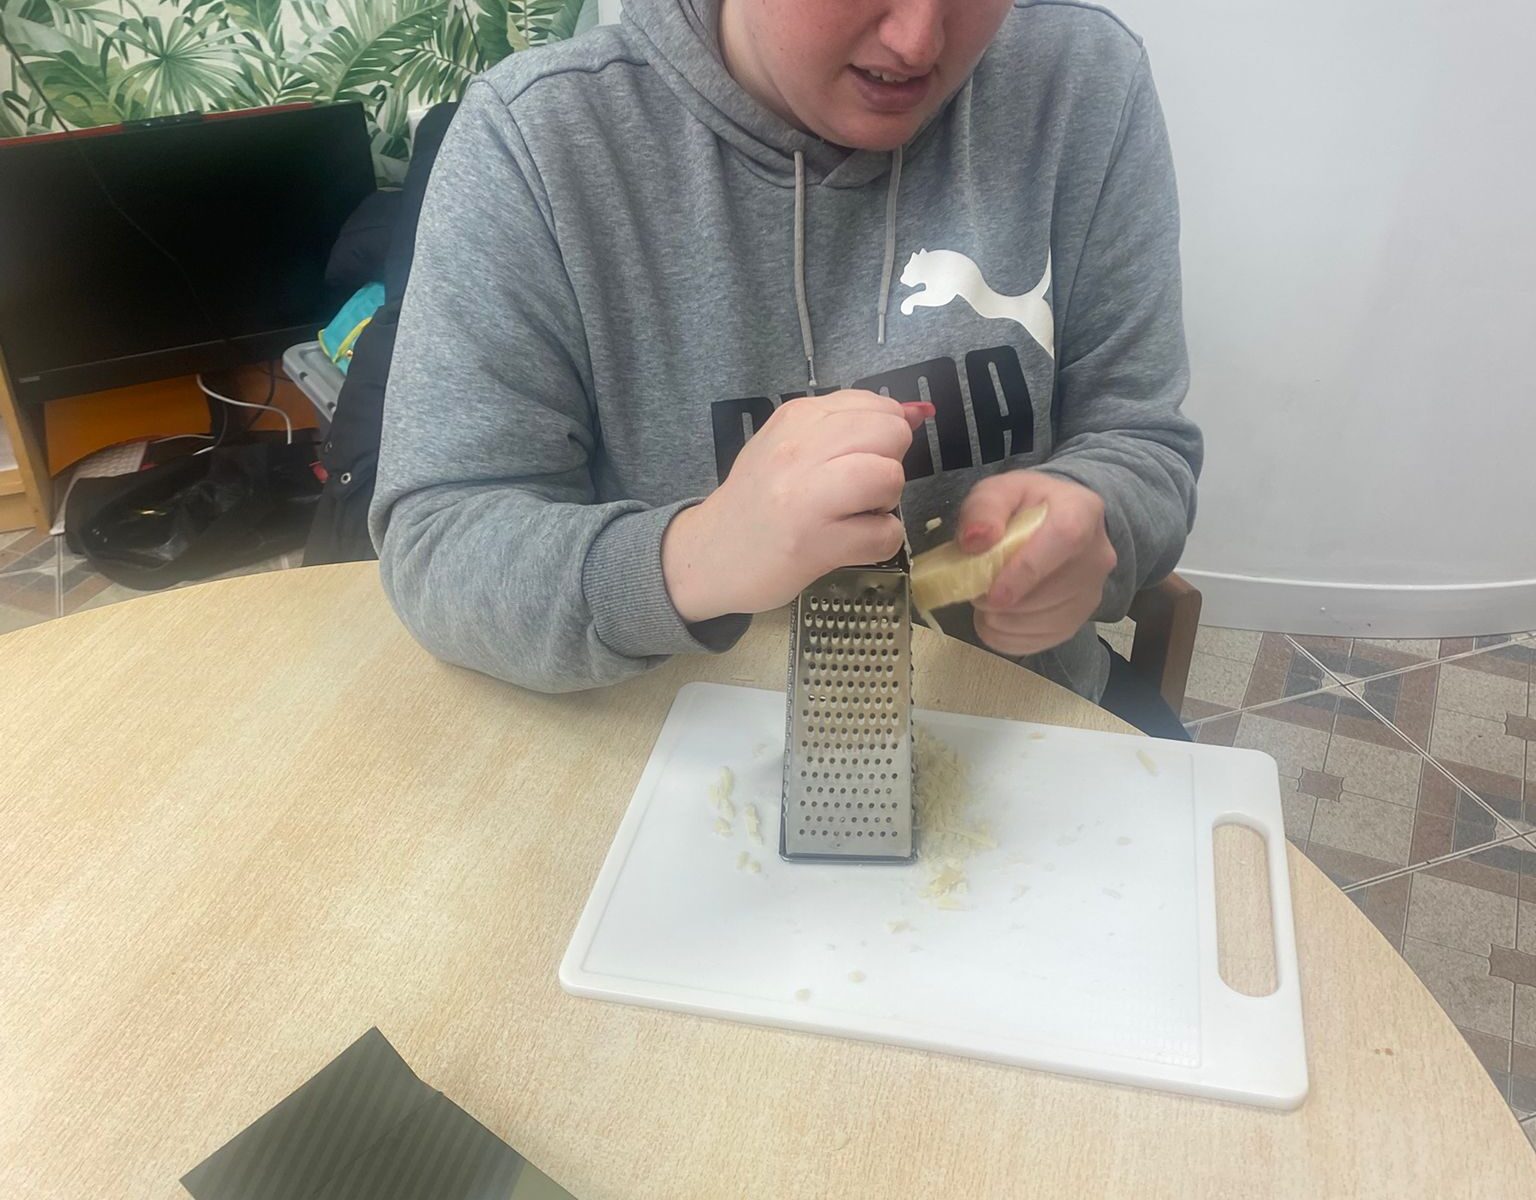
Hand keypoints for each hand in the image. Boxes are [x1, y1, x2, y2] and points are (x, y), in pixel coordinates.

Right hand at [663, 391, 932, 622]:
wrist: (709, 554)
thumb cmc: (757, 500)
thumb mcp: (791, 446)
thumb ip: (849, 425)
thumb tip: (919, 411)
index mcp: (796, 418)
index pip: (875, 405)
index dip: (885, 434)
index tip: (860, 457)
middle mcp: (800, 450)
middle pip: (891, 435)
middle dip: (891, 463)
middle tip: (860, 487)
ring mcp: (806, 498)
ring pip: (890, 478)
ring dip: (886, 502)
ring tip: (856, 514)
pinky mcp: (815, 544)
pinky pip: (886, 534)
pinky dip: (879, 542)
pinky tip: (849, 542)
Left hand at [958, 471, 1116, 656]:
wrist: (1053, 524)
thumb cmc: (1024, 506)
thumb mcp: (999, 491)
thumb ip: (984, 508)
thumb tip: (975, 540)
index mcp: (1082, 511)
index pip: (1064, 540)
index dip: (1026, 571)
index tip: (993, 593)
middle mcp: (1097, 556)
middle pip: (1052, 592)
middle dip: (1004, 601)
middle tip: (976, 590)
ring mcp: (1091, 593)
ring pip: (1043, 623)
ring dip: (1001, 620)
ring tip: (986, 598)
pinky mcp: (1077, 622)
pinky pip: (1037, 643)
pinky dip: (1005, 637)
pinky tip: (995, 617)